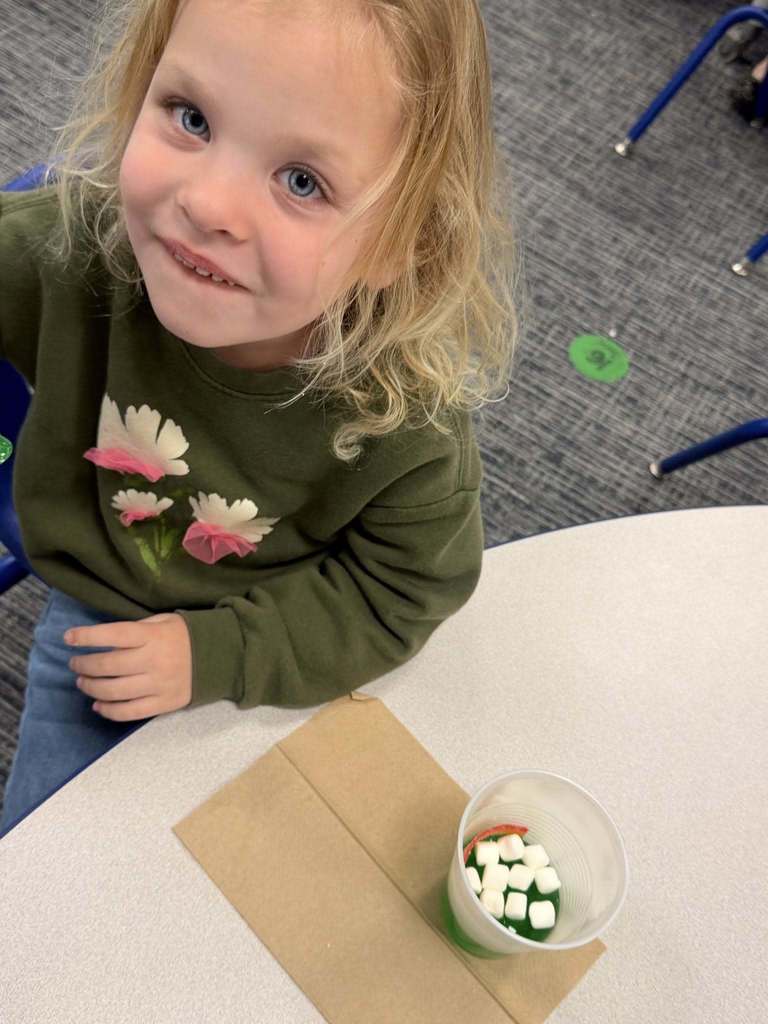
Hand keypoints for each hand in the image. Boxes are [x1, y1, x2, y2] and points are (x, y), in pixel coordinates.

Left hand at [66, 613, 192, 720]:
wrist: (219, 657)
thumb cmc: (184, 636)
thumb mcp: (162, 622)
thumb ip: (135, 630)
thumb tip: (103, 643)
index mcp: (153, 636)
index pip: (114, 635)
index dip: (88, 636)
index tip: (68, 638)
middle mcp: (154, 660)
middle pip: (108, 665)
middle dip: (84, 665)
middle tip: (75, 664)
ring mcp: (159, 685)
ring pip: (114, 691)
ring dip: (91, 687)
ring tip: (83, 682)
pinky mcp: (164, 704)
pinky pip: (129, 712)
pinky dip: (108, 710)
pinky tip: (98, 705)